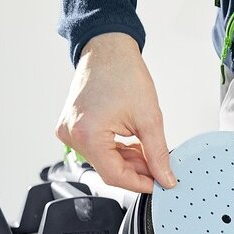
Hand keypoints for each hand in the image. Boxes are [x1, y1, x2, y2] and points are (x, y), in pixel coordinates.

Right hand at [55, 32, 175, 192]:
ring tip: (148, 151)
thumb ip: (158, 154)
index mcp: (86, 134)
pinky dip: (116, 150)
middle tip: (159, 168)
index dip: (139, 184)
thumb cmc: (123, 72)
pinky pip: (96, 149)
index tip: (158, 185)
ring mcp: (68, 131)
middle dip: (136, 171)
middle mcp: (71, 135)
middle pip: (108, 169)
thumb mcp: (149, 117)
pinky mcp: (71, 127)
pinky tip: (133, 145)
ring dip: (127, 161)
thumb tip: (165, 178)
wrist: (107, 48)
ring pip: (103, 160)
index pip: (113, 175)